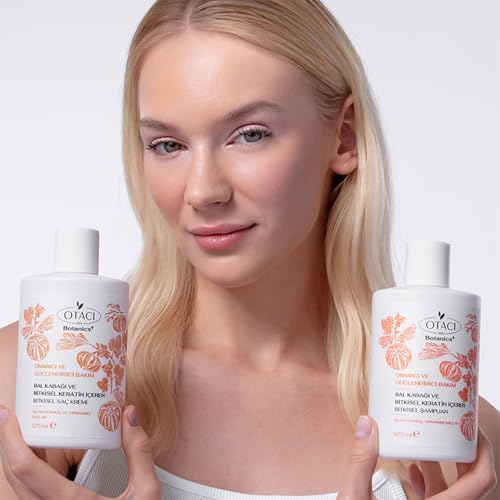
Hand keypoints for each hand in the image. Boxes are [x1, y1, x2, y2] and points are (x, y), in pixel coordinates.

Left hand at [0, 404, 161, 498]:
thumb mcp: (147, 493)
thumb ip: (138, 450)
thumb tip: (129, 413)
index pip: (27, 470)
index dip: (12, 441)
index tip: (10, 417)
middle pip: (13, 479)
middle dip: (7, 444)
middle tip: (10, 418)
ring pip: (16, 492)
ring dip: (14, 461)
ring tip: (21, 436)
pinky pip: (28, 499)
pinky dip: (24, 478)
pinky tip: (34, 462)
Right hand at [337, 416, 496, 499]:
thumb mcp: (356, 499)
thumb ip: (362, 460)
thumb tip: (368, 424)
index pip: (481, 481)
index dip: (483, 452)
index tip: (471, 427)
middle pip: (472, 484)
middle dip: (462, 452)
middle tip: (451, 426)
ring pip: (453, 494)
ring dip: (442, 465)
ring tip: (427, 439)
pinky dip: (430, 483)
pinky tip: (412, 468)